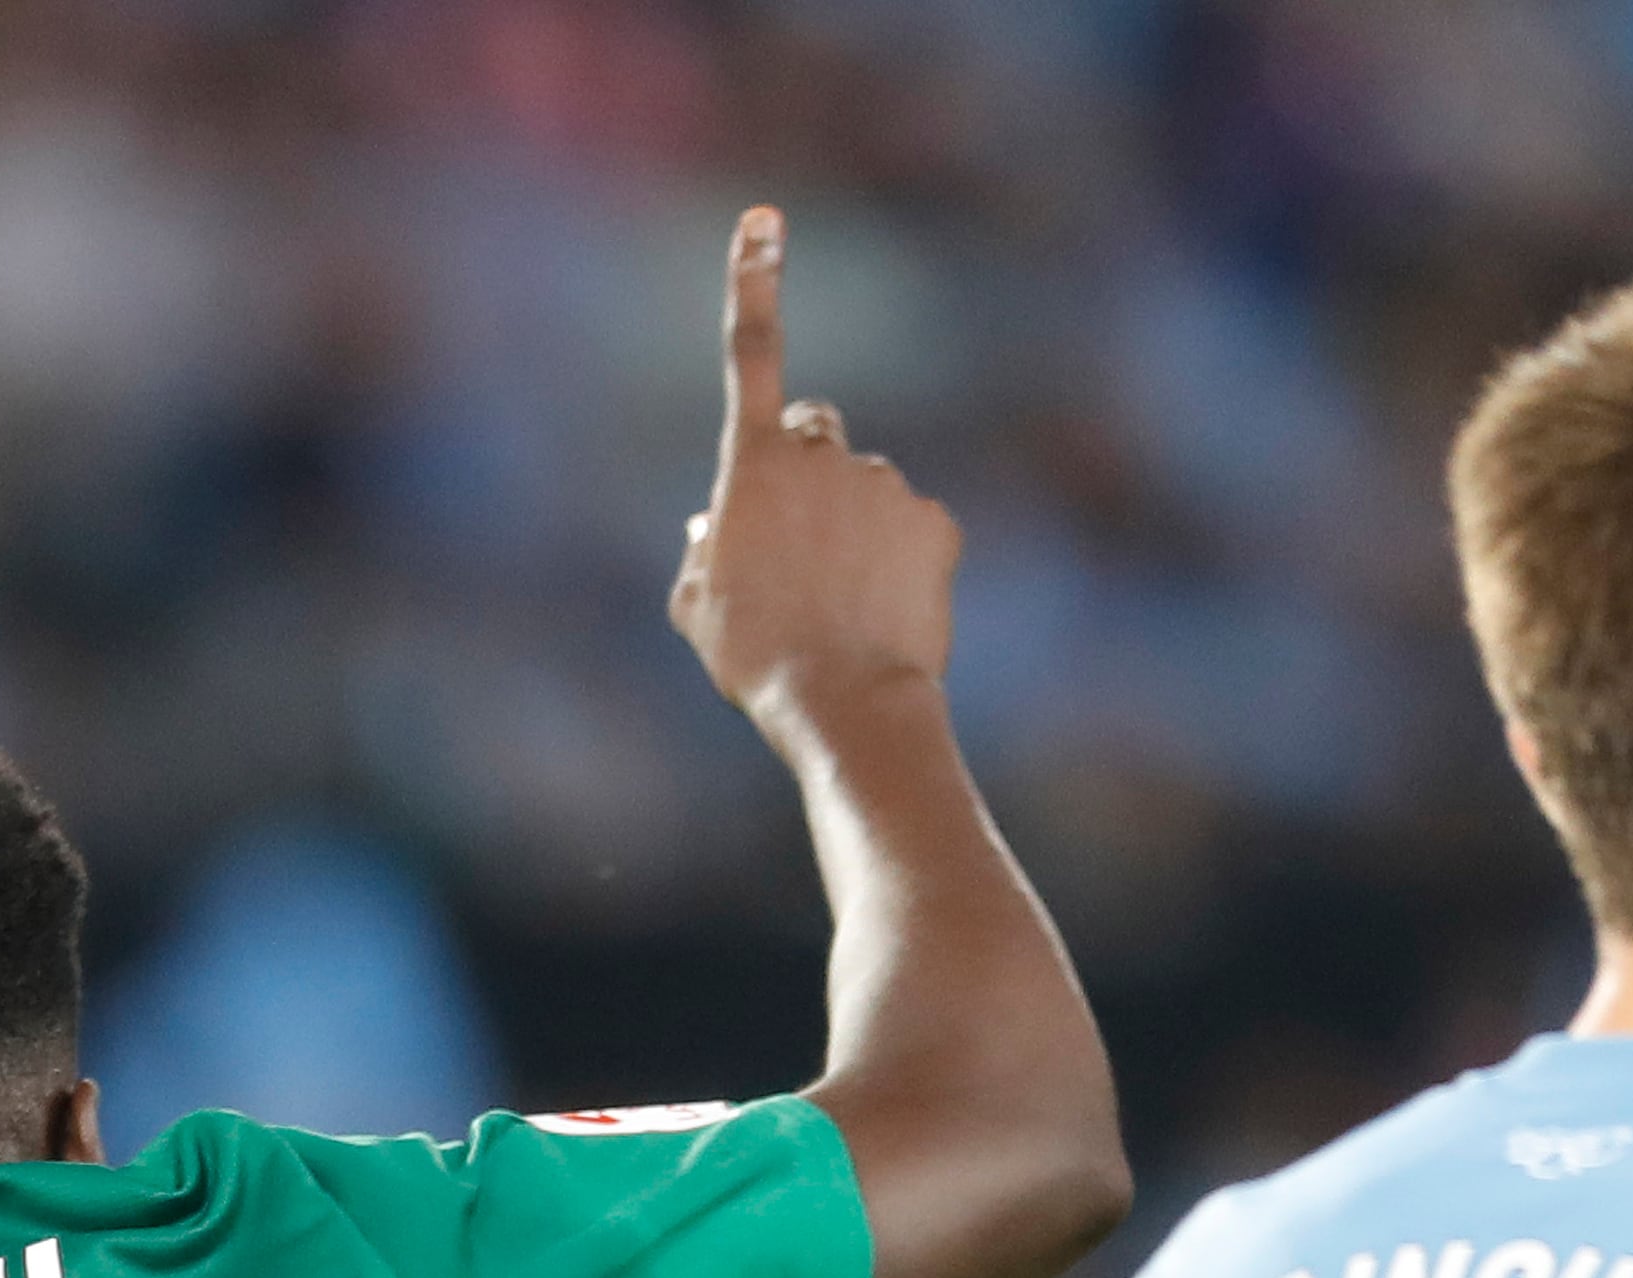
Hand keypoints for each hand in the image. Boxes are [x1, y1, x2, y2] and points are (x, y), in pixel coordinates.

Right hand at [667, 206, 962, 736]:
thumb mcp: (698, 607)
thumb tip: (716, 527)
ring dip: (852, 528)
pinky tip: (884, 611)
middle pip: (815, 431)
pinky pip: (911, 528)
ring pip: (863, 491)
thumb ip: (704, 552)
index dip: (753, 281)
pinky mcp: (934, 520)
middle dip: (807, 467)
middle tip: (799, 545)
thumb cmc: (756, 657)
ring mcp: (883, 484)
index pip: (750, 354)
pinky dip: (898, 559)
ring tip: (841, 604)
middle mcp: (822, 455)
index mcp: (754, 464)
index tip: (764, 219)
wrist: (845, 704)